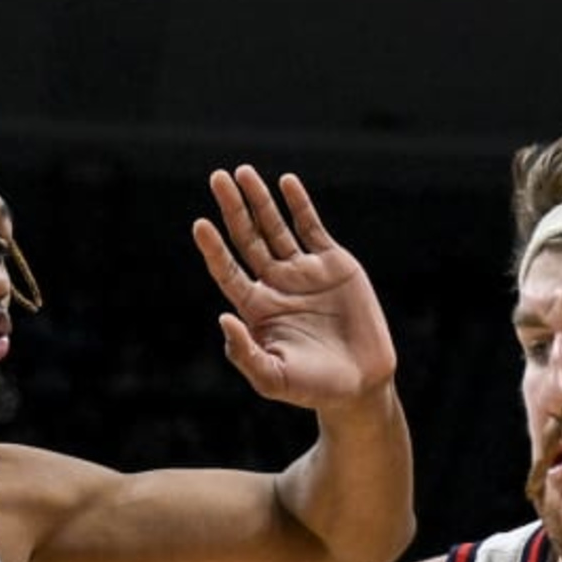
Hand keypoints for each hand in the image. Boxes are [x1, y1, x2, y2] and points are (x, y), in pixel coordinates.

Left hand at [194, 166, 397, 408]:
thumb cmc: (313, 388)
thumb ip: (244, 354)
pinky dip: (299, 205)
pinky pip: (312, 228)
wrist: (361, 384)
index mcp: (256, 308)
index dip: (213, 248)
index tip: (200, 225)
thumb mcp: (273, 379)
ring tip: (243, 172)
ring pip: (276, 227)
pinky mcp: (334, 264)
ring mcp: (304, 271)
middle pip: (247, 238)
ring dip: (260, 200)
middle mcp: (276, 284)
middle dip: (233, 209)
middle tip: (217, 178)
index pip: (228, 270)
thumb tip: (222, 317)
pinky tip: (286, 183)